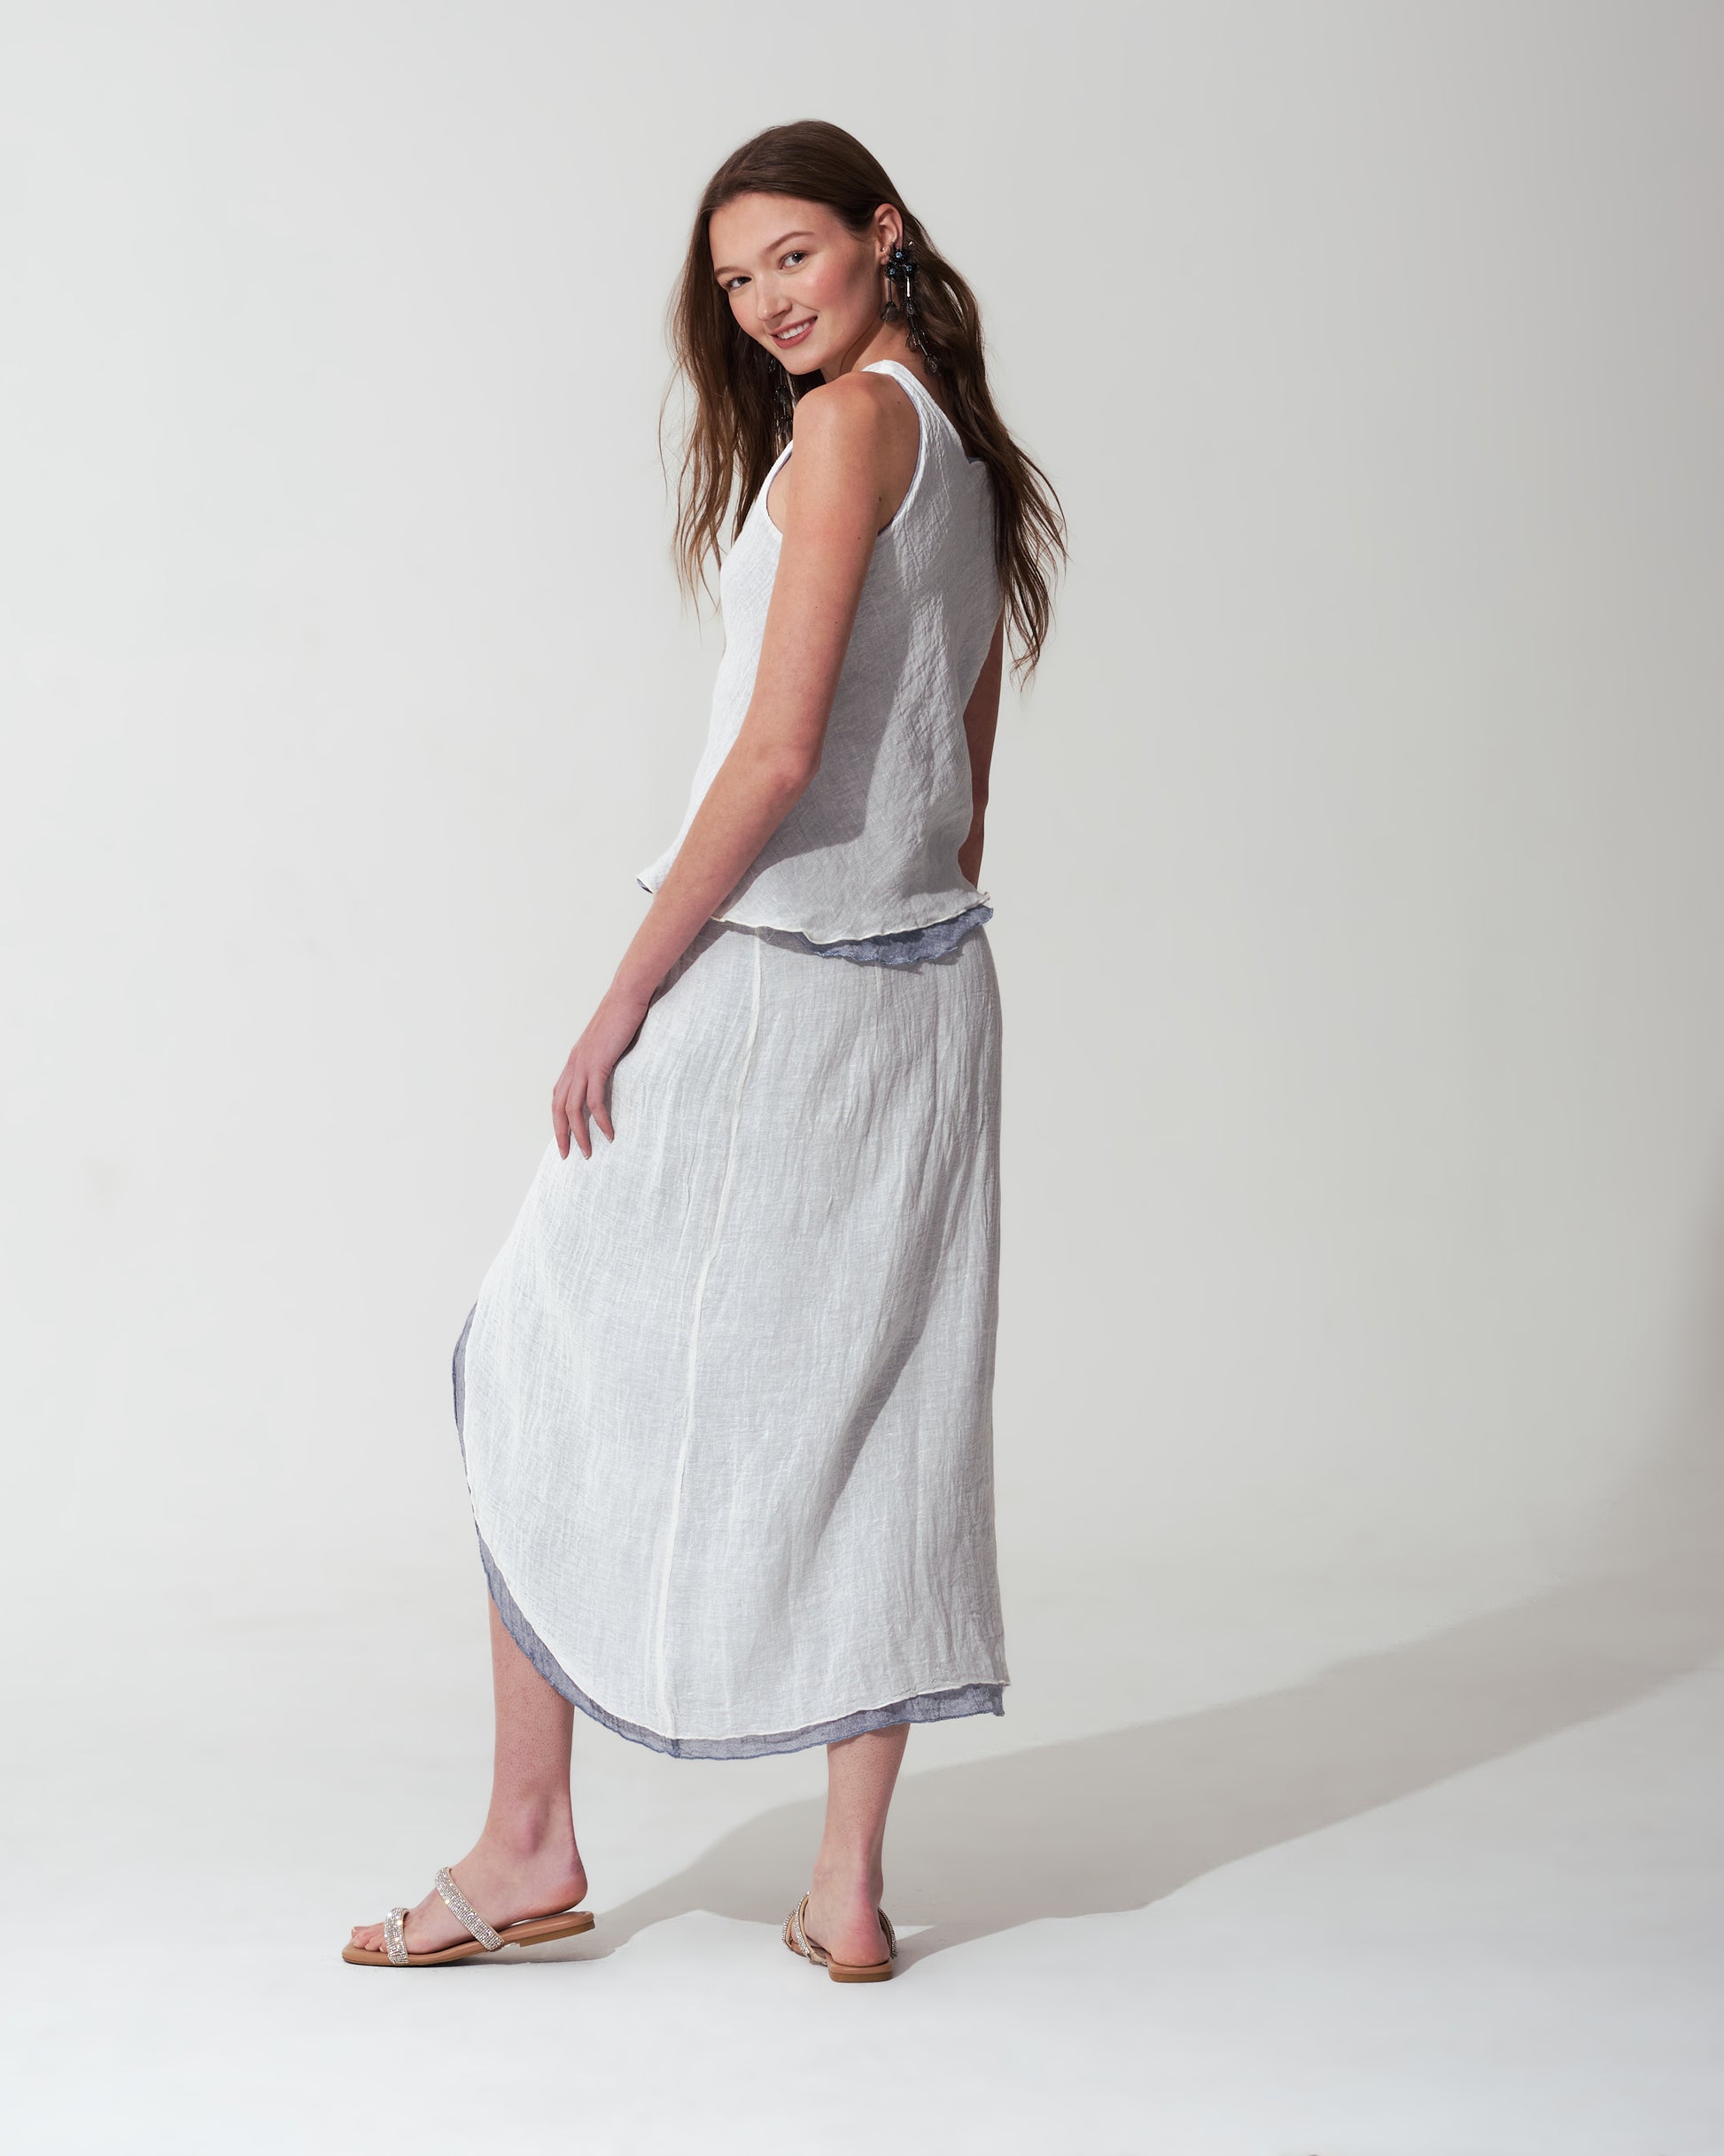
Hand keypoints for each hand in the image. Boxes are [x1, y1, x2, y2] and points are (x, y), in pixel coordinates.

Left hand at [552, 985, 653, 1160]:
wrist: (626, 995)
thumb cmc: (622, 1015)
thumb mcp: (609, 1043)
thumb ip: (605, 1059)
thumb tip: (610, 1071)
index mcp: (574, 1060)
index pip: (558, 1096)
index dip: (558, 1120)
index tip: (564, 1138)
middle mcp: (573, 1064)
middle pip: (558, 1107)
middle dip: (561, 1134)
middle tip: (567, 1155)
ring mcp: (583, 1064)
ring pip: (573, 1108)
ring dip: (579, 1134)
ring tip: (588, 1152)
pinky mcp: (597, 1064)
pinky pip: (594, 1100)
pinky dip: (600, 1120)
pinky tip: (608, 1133)